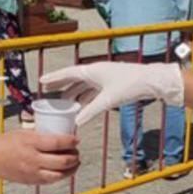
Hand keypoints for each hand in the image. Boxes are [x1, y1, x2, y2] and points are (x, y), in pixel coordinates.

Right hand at [0, 130, 79, 184]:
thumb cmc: (5, 144)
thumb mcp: (24, 133)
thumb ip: (41, 135)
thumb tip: (58, 134)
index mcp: (31, 143)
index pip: (57, 143)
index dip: (71, 142)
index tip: (76, 139)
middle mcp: (33, 159)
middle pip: (62, 161)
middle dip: (74, 156)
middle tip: (76, 152)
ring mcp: (32, 172)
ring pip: (59, 175)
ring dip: (71, 169)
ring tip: (75, 163)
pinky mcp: (31, 181)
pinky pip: (50, 181)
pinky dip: (60, 176)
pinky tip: (63, 171)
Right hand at [41, 62, 183, 125]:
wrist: (151, 81)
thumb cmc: (130, 85)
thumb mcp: (108, 101)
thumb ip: (91, 111)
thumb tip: (77, 123)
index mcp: (93, 70)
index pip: (68, 73)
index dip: (54, 78)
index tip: (42, 81)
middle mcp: (96, 72)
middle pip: (74, 78)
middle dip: (61, 85)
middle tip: (48, 92)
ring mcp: (104, 77)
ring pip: (83, 85)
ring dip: (73, 93)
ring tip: (63, 103)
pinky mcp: (111, 84)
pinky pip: (93, 91)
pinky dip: (85, 98)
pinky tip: (82, 106)